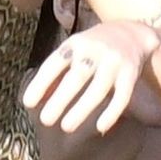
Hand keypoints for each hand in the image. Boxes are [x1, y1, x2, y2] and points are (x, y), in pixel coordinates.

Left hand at [22, 21, 158, 133]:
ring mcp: (114, 61)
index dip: (41, 83)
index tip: (28, 103)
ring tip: (66, 127)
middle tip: (45, 120)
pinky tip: (101, 127)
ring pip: (98, 88)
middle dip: (60, 99)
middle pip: (77, 76)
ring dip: (82, 109)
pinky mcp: (130, 72)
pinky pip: (123, 95)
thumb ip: (55, 74)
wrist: (132, 32)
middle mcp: (94, 50)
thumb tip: (33, 102)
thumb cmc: (92, 49)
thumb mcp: (73, 52)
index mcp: (75, 44)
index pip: (55, 63)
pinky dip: (112, 112)